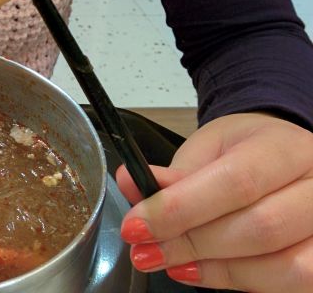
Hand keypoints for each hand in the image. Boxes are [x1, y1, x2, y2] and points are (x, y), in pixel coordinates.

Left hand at [116, 113, 312, 291]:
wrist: (283, 156)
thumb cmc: (247, 150)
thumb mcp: (207, 147)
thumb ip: (173, 173)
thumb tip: (132, 184)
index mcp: (286, 147)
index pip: (236, 182)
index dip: (181, 209)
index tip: (137, 225)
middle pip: (260, 228)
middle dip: (192, 244)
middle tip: (146, 250)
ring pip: (283, 266)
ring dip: (217, 270)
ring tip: (174, 263)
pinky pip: (294, 284)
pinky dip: (242, 281)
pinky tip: (206, 271)